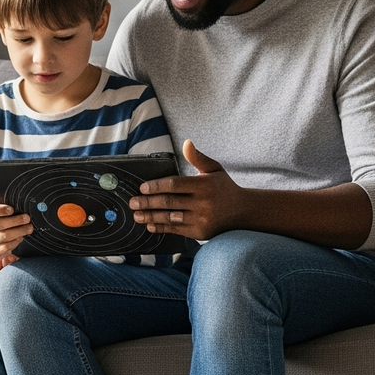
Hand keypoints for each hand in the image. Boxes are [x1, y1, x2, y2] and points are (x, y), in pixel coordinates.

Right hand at [0, 201, 32, 272]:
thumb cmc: (1, 221)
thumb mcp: (1, 213)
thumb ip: (8, 207)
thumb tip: (22, 204)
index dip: (0, 210)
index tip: (12, 209)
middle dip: (15, 221)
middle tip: (27, 218)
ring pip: (4, 236)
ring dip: (19, 231)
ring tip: (29, 228)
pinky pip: (6, 247)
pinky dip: (15, 242)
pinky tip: (21, 237)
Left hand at [129, 139, 245, 240]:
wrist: (242, 212)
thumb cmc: (223, 187)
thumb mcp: (214, 169)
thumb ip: (197, 157)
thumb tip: (186, 142)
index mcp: (204, 185)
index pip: (175, 185)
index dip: (157, 186)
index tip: (142, 188)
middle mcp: (203, 203)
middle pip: (169, 202)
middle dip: (148, 203)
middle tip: (132, 202)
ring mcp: (201, 219)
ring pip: (171, 218)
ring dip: (151, 217)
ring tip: (137, 215)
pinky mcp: (200, 232)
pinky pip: (176, 230)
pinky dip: (162, 228)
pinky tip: (150, 225)